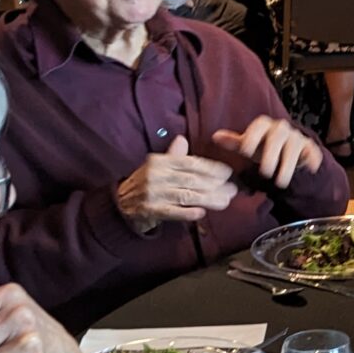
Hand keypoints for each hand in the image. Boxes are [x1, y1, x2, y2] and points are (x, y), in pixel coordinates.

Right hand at [116, 136, 236, 231]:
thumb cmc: (144, 182)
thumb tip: (182, 139)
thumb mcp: (156, 166)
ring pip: (186, 196)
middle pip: (191, 180)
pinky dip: (187, 213)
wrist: (120, 203)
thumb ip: (172, 155)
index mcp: (160, 161)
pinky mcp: (150, 210)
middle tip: (232, 190)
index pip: (189, 163)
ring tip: (225, 202)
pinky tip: (201, 213)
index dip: (210, 168)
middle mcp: (156, 175)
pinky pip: (172, 212)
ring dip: (208, 199)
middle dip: (215, 185)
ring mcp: (153, 193)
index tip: (227, 173)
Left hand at [214, 115, 324, 188]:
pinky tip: (310, 169)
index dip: (252, 136)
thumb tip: (215, 136)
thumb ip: (234, 142)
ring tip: (280, 183)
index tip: (245, 151)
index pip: (259, 125)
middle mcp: (282, 128)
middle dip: (271, 155)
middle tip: (265, 173)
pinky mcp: (309, 147)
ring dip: (288, 165)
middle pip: (278, 137)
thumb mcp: (248, 145)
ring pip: (294, 147)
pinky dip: (312, 160)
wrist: (287, 150)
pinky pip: (312, 151)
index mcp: (265, 125)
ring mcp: (297, 137)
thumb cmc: (263, 147)